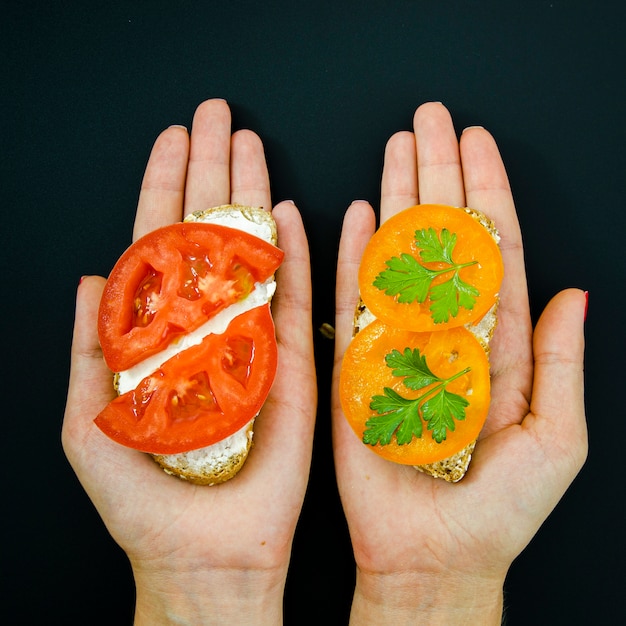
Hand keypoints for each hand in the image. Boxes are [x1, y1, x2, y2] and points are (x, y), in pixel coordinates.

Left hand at [62, 99, 315, 624]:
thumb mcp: (91, 421)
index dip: (162, 189)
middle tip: (219, 118)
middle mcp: (208, 327)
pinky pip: (296, 301)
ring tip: (251, 147)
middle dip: (210, 172)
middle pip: (208, 235)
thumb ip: (90, 348)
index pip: (159, 245)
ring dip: (251, 198)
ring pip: (253, 255)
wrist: (205, 550)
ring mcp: (253, 340)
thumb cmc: (143, 498)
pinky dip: (294, 256)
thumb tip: (89, 275)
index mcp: (158, 335)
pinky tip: (289, 213)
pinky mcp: (292, 365)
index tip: (172, 139)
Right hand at [332, 102, 586, 624]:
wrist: (433, 553)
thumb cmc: (499, 508)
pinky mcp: (357, 365)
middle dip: (440, 175)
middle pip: (442, 239)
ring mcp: (398, 342)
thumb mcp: (555, 439)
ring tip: (397, 146)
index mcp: (497, 341)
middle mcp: (445, 330)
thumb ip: (561, 364)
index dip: (487, 195)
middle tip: (432, 120)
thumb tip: (574, 293)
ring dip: (397, 199)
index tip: (478, 143)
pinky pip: (352, 301)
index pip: (493, 252)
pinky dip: (353, 256)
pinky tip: (356, 212)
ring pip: (397, 258)